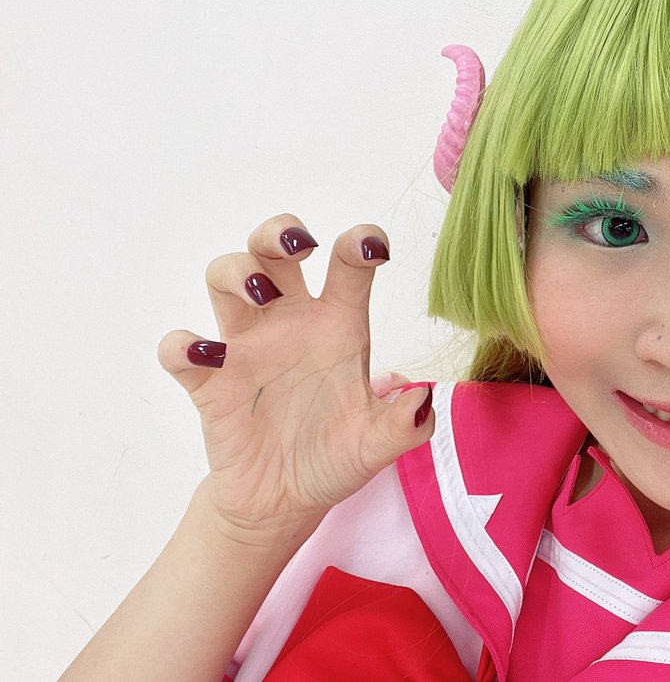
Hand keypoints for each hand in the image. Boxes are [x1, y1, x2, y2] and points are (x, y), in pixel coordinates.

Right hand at [157, 214, 433, 541]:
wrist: (286, 503)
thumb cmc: (334, 456)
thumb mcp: (377, 444)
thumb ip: (404, 424)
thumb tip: (424, 396)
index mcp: (338, 325)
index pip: (348, 266)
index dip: (359, 241)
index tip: (371, 246)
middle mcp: (290, 323)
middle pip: (273, 250)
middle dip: (279, 232)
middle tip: (299, 246)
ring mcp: (246, 348)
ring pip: (224, 276)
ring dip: (237, 272)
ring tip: (261, 296)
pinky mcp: (209, 383)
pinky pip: (179, 350)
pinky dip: (183, 345)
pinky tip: (209, 356)